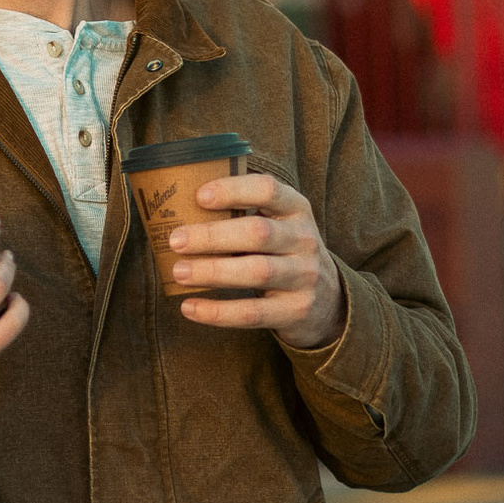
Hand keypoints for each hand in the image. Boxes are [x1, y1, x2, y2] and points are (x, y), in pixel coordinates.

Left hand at [169, 174, 345, 346]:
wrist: (327, 300)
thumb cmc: (283, 252)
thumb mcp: (277, 224)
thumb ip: (242, 212)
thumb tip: (180, 201)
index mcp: (295, 209)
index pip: (268, 190)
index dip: (234, 190)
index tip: (200, 196)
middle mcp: (304, 240)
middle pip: (258, 233)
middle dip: (212, 236)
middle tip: (176, 240)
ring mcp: (304, 277)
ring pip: (257, 272)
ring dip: (213, 272)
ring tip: (179, 272)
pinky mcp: (295, 311)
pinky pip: (253, 313)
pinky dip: (218, 312)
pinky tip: (189, 307)